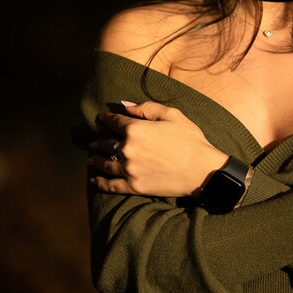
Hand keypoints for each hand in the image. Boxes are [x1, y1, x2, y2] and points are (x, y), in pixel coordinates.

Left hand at [87, 101, 227, 196]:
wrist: (201, 170)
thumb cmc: (190, 139)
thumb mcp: (172, 115)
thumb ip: (146, 108)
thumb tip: (125, 106)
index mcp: (135, 129)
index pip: (114, 121)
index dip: (106, 119)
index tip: (102, 118)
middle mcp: (128, 149)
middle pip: (106, 143)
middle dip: (99, 140)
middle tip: (94, 141)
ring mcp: (129, 169)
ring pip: (105, 163)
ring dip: (95, 159)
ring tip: (90, 157)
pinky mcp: (134, 186)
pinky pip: (111, 185)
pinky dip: (100, 182)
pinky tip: (94, 180)